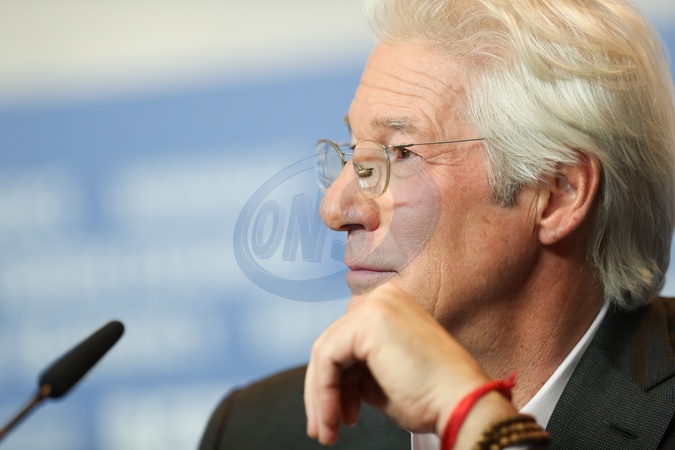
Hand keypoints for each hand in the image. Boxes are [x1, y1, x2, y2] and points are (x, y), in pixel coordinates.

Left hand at [304, 282, 515, 445]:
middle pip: (333, 344)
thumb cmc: (434, 398)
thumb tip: (333, 379)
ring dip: (321, 397)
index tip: (338, 415)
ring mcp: (375, 305)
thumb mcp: (384, 378)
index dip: (336, 382)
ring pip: (324, 352)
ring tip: (328, 430)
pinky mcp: (367, 321)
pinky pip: (327, 358)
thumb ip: (357, 369)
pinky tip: (335, 418)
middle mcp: (383, 297)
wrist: (462, 405)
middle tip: (324, 428)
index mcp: (391, 306)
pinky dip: (324, 392)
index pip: (347, 341)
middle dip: (324, 391)